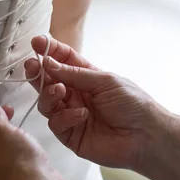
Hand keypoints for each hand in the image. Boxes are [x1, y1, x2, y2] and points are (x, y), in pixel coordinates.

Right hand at [25, 36, 169, 170]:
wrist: (147, 136)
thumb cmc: (133, 104)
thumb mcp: (105, 81)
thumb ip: (74, 74)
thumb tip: (47, 62)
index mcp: (86, 77)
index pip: (63, 61)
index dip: (49, 51)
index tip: (37, 43)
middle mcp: (75, 95)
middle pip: (49, 81)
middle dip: (38, 72)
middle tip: (33, 66)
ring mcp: (71, 115)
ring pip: (46, 103)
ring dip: (48, 94)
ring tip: (58, 90)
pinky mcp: (70, 135)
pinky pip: (56, 123)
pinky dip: (65, 117)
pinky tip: (81, 115)